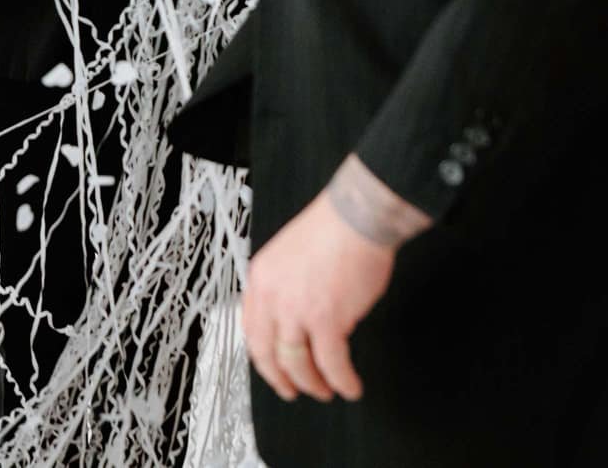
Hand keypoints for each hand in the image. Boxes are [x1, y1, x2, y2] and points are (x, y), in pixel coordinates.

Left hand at [243, 188, 396, 402]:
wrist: (356, 217)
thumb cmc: (333, 230)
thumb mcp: (289, 255)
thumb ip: (284, 286)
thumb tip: (292, 317)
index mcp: (262, 278)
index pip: (251, 329)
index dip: (262, 355)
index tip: (271, 367)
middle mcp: (273, 296)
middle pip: (268, 353)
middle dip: (281, 379)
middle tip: (292, 390)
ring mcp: (297, 310)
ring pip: (297, 363)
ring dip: (312, 383)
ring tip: (326, 391)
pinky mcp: (327, 319)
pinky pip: (332, 363)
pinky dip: (341, 380)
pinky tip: (349, 385)